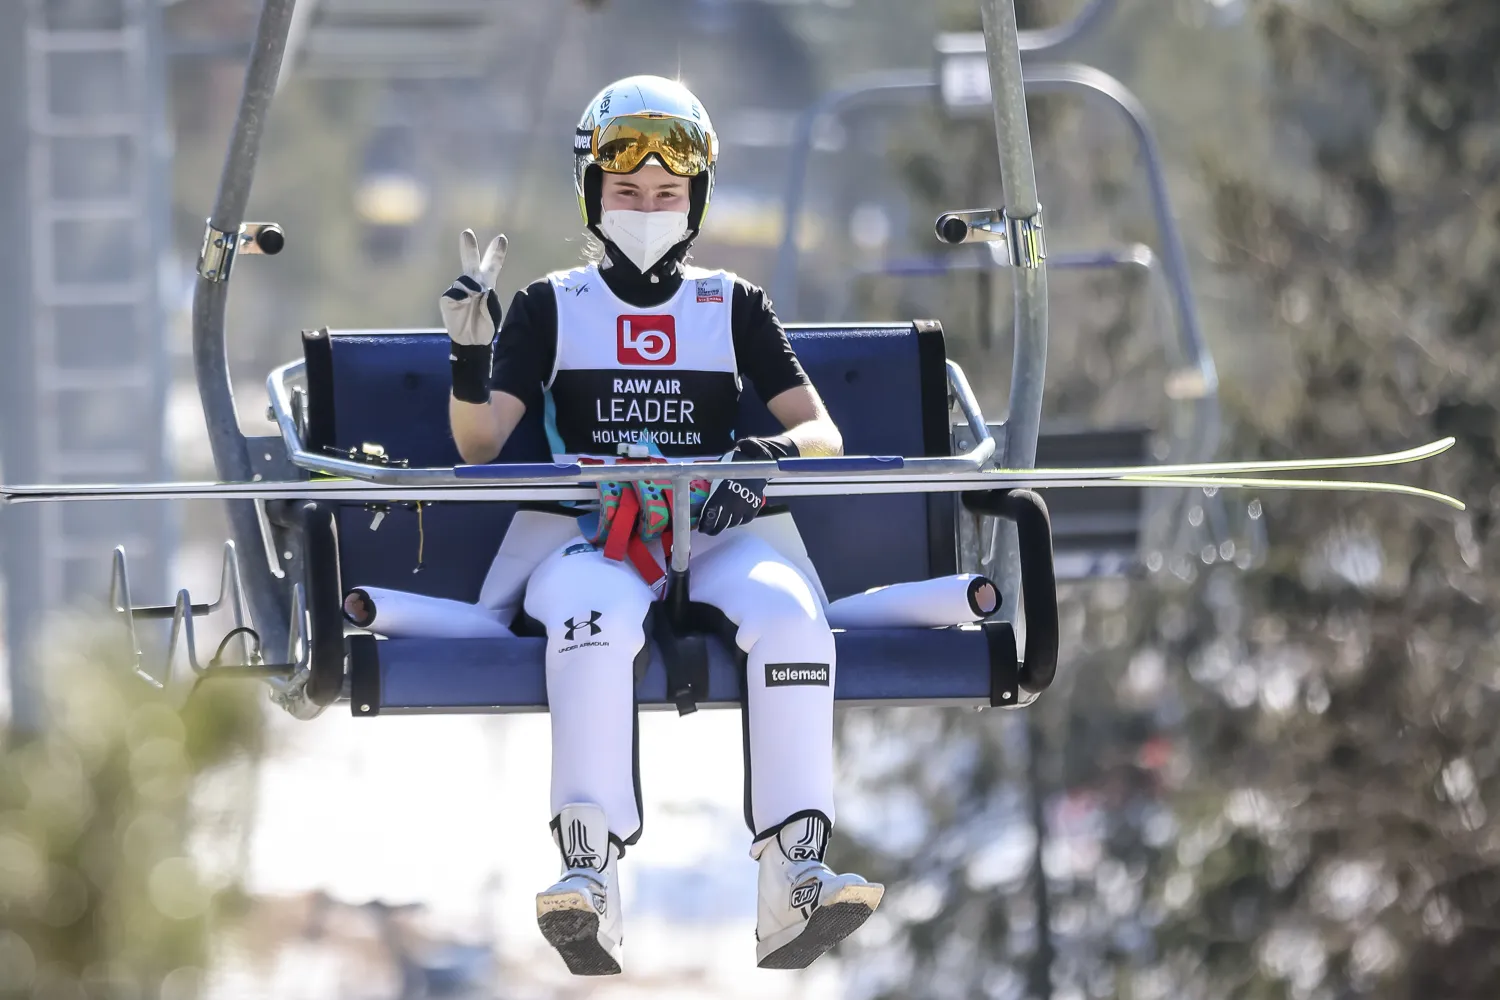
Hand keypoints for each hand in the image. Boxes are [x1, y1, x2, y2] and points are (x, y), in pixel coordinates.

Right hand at [440, 229, 506, 346]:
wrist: (472, 340)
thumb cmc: (486, 324)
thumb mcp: (494, 311)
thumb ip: (487, 297)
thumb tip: (471, 288)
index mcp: (487, 284)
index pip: (492, 265)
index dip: (497, 252)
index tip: (501, 238)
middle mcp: (472, 283)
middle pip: (470, 262)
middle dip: (468, 247)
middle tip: (466, 232)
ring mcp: (459, 289)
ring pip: (464, 280)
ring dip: (472, 289)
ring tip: (474, 301)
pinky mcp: (448, 298)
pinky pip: (454, 292)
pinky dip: (460, 298)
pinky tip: (463, 306)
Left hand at [697, 436, 795, 535]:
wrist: (755, 460)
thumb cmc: (734, 463)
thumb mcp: (716, 472)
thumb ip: (708, 483)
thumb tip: (697, 490)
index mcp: (720, 496)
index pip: (710, 516)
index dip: (705, 524)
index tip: (701, 527)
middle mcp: (732, 504)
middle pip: (721, 523)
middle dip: (713, 529)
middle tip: (709, 530)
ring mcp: (744, 507)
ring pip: (733, 523)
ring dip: (726, 525)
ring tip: (722, 525)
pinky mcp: (754, 506)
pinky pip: (745, 519)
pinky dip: (739, 521)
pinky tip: (735, 520)